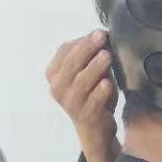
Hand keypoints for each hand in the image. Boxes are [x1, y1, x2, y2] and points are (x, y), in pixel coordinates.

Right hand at [45, 31, 119, 161]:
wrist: (95, 129)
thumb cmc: (92, 95)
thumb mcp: (87, 72)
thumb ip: (89, 56)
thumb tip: (100, 35)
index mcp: (54, 74)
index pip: (64, 51)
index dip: (82, 41)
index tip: (99, 33)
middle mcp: (58, 88)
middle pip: (72, 64)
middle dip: (87, 48)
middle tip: (101, 37)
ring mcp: (71, 103)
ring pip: (81, 81)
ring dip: (95, 67)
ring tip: (107, 56)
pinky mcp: (86, 115)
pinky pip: (93, 101)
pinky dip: (100, 92)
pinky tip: (107, 83)